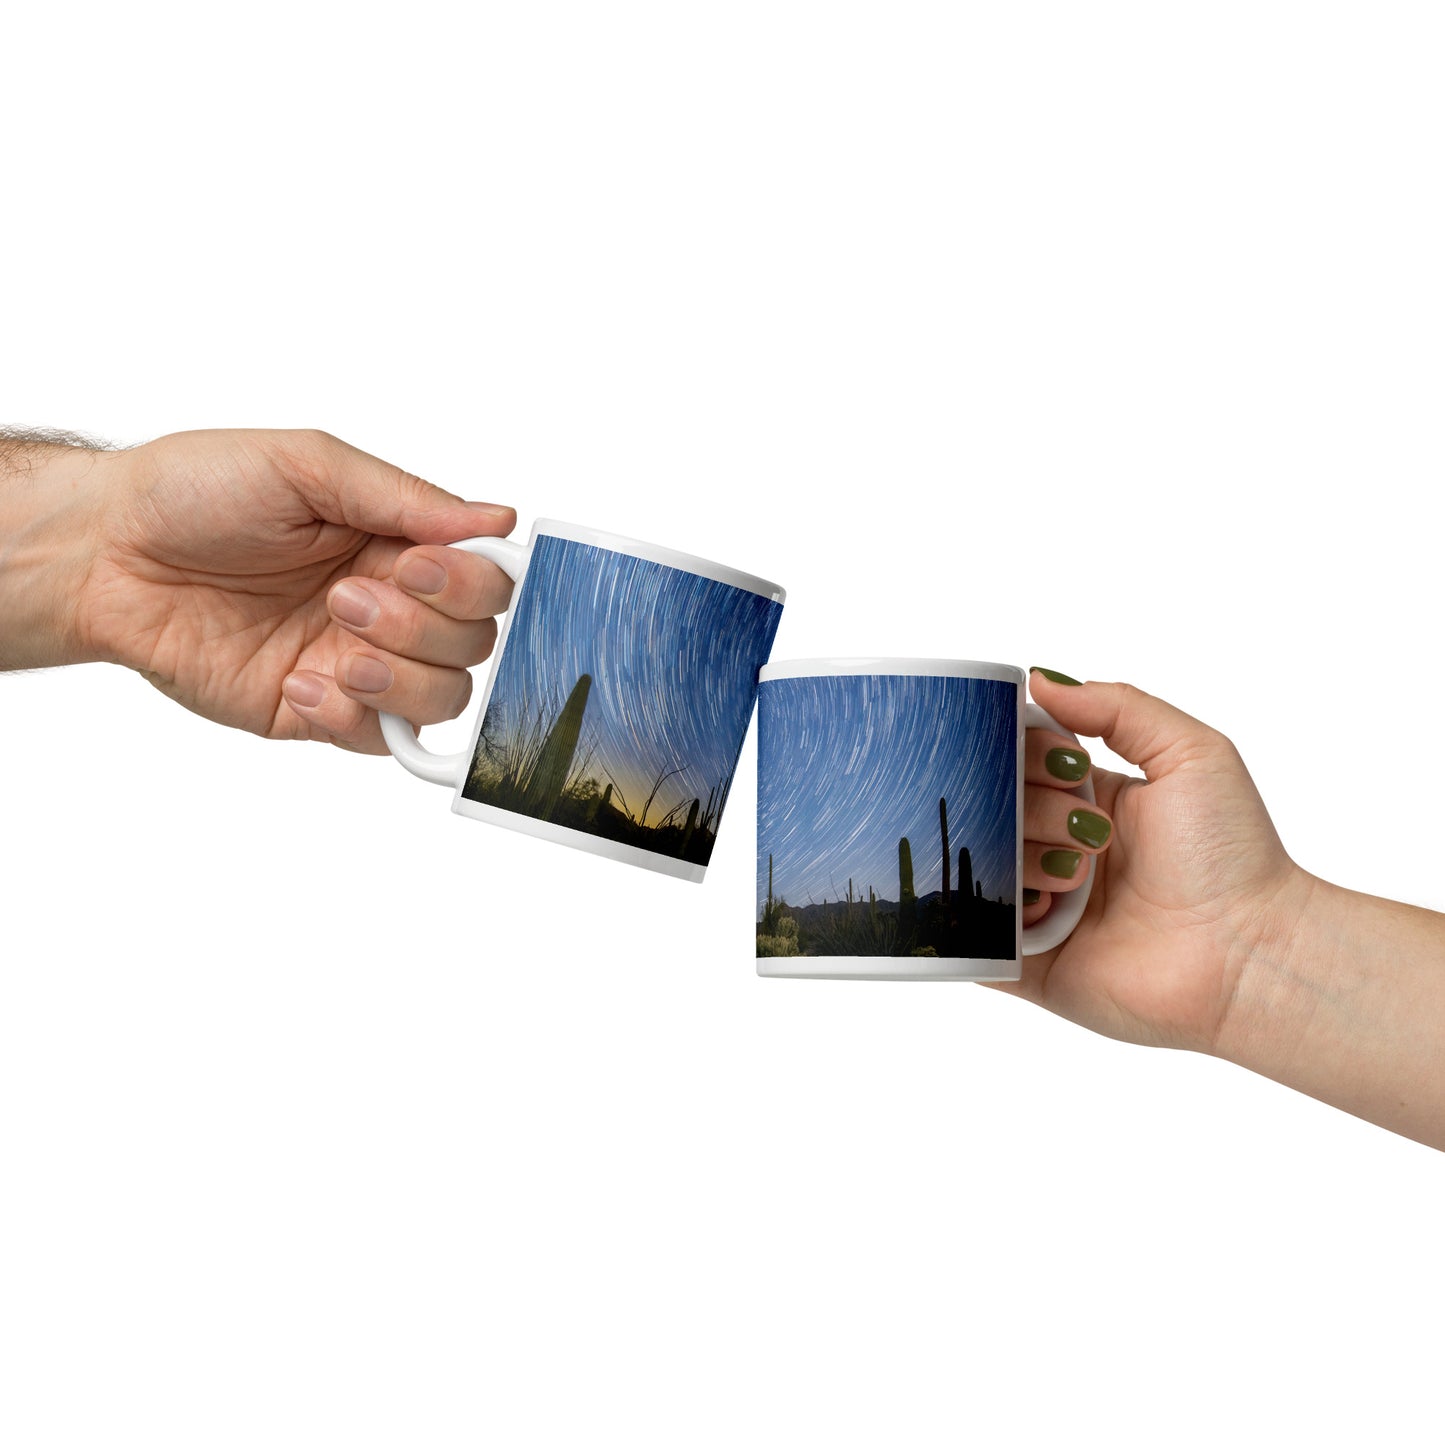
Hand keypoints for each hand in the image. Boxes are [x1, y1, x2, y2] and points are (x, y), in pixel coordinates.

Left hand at [71, 429, 515, 750]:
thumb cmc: (194, 491)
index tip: (418, 565)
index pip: (487, 580)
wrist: (109, 554)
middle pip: (474, 644)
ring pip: (442, 698)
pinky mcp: (317, 709)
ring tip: (333, 645)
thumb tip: (496, 518)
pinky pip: (377, 740)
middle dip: (421, 626)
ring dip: (397, 676)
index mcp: (397, 541)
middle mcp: (390, 604)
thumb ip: (405, 496)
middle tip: (346, 596)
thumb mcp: (307, 465)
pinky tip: (298, 681)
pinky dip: (351, 718)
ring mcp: (357, 661)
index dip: (470, 585)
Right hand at [1011, 671, 1308, 1052]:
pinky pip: (977, 936)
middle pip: (998, 808)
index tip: (1065, 766)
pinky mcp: (1031, 964)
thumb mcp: (1191, 752)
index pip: (1022, 760)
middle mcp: (1059, 851)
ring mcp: (1044, 909)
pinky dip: (992, 914)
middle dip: (1032, 808)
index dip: (1027, 753)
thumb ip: (1118, 706)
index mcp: (1091, 802)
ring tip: (1075, 880)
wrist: (1250, 955)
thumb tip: (1040, 680)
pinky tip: (1043, 909)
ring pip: (984, 863)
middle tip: (1088, 832)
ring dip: (1021, 859)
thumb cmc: (1232, 857)